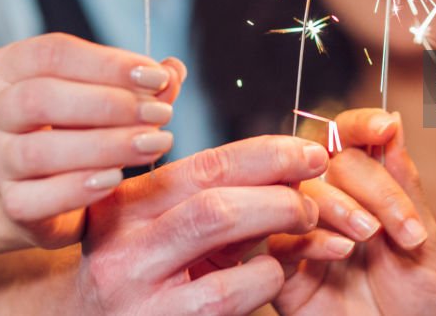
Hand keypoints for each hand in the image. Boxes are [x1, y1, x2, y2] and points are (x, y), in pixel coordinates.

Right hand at [0, 33, 184, 248]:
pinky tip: (115, 179)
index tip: (156, 77)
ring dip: (105, 146)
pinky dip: (80, 188)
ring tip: (153, 144)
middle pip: (41, 98)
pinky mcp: (10, 203)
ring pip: (39, 150)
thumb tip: (173, 70)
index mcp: (8, 67)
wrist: (42, 187)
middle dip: (109, 104)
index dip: (108, 63)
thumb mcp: (106, 95)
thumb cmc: (77, 126)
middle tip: (160, 114)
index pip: (53, 53)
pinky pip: (39, 198)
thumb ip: (139, 84)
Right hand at [76, 135, 328, 314]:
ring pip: (218, 228)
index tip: (309, 152)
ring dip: (277, 220)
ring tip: (302, 227)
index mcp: (123, 205)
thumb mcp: (161, 229)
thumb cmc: (147, 278)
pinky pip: (228, 292)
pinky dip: (264, 276)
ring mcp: (135, 290)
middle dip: (280, 188)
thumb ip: (206, 190)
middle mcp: (121, 242)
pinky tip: (271, 274)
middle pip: (215, 195)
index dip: (266, 153)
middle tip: (314, 196)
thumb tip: (263, 143)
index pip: (204, 165)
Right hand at [269, 109, 435, 315]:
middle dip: (371, 185)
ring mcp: (305, 237)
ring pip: (300, 194)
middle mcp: (330, 207)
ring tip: (371, 238)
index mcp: (364, 190)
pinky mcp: (285, 274)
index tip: (385, 126)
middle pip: (327, 161)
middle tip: (403, 227)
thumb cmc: (421, 304)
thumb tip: (394, 123)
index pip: (349, 139)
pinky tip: (341, 254)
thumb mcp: (423, 240)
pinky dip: (312, 239)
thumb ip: (403, 184)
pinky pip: (280, 241)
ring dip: (341, 208)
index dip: (361, 124)